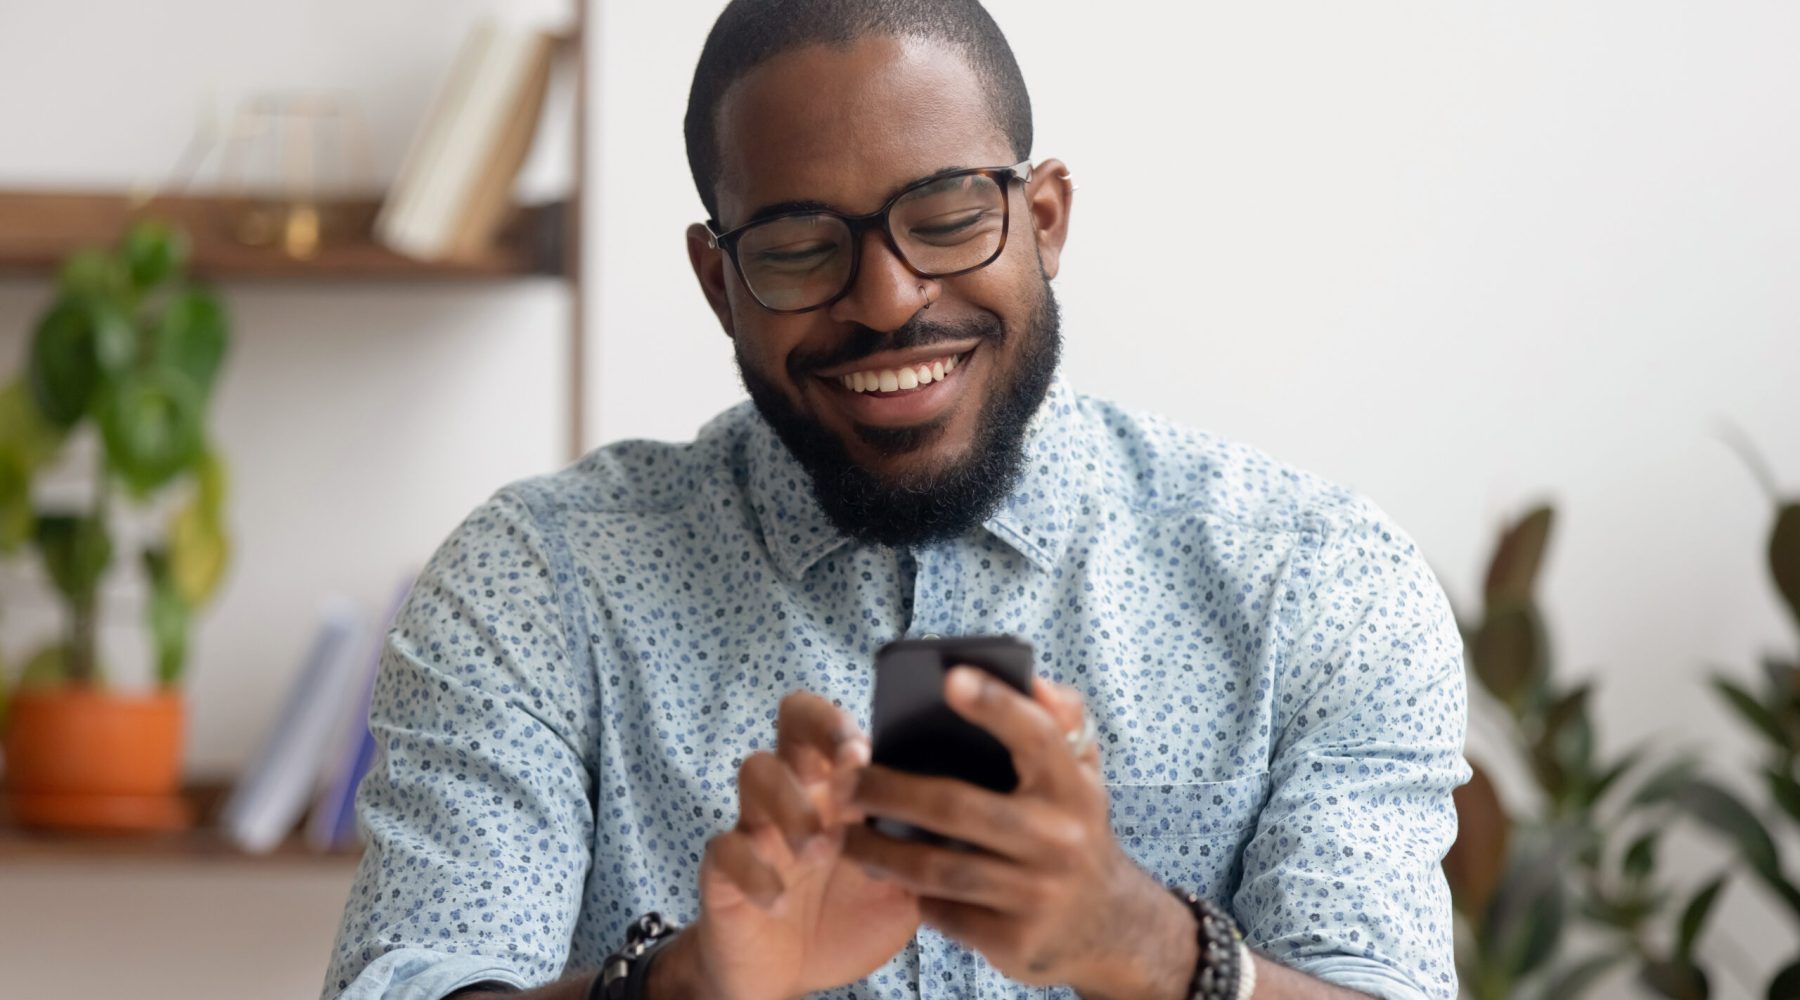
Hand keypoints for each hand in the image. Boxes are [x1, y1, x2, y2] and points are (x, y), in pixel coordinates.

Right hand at [683, 690, 920, 999]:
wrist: (793, 975)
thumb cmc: (850, 914)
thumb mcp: (903, 881)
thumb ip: (928, 846)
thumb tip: (979, 815)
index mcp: (841, 785)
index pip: (835, 721)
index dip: (843, 722)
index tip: (865, 750)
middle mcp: (798, 790)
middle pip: (790, 721)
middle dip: (816, 731)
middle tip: (842, 768)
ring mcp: (757, 824)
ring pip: (755, 771)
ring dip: (789, 804)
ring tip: (817, 850)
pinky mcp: (725, 868)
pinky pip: (725, 848)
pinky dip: (753, 870)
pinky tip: (778, 899)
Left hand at [841, 669, 1166, 990]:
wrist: (1107, 925)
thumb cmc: (1073, 826)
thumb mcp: (1082, 772)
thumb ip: (1062, 720)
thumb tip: (1035, 682)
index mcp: (1073, 786)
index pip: (1037, 736)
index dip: (996, 705)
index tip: (950, 678)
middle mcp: (1059, 839)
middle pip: (956, 807)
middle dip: (888, 791)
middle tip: (843, 782)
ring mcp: (1036, 894)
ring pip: (936, 868)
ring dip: (878, 850)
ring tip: (843, 834)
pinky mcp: (1013, 940)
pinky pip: (942, 912)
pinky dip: (910, 893)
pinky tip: (889, 876)